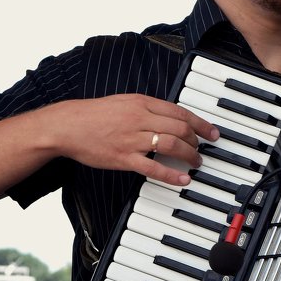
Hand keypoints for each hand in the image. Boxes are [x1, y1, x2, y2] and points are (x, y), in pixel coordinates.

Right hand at [52, 94, 217, 185]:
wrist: (68, 126)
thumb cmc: (94, 115)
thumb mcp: (124, 102)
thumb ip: (147, 108)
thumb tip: (170, 117)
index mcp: (141, 103)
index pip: (180, 112)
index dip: (200, 123)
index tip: (212, 131)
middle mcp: (139, 118)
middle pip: (180, 128)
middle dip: (197, 140)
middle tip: (202, 149)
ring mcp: (132, 139)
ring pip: (171, 146)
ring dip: (189, 155)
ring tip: (196, 162)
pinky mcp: (123, 158)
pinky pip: (153, 168)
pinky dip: (172, 175)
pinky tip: (183, 179)